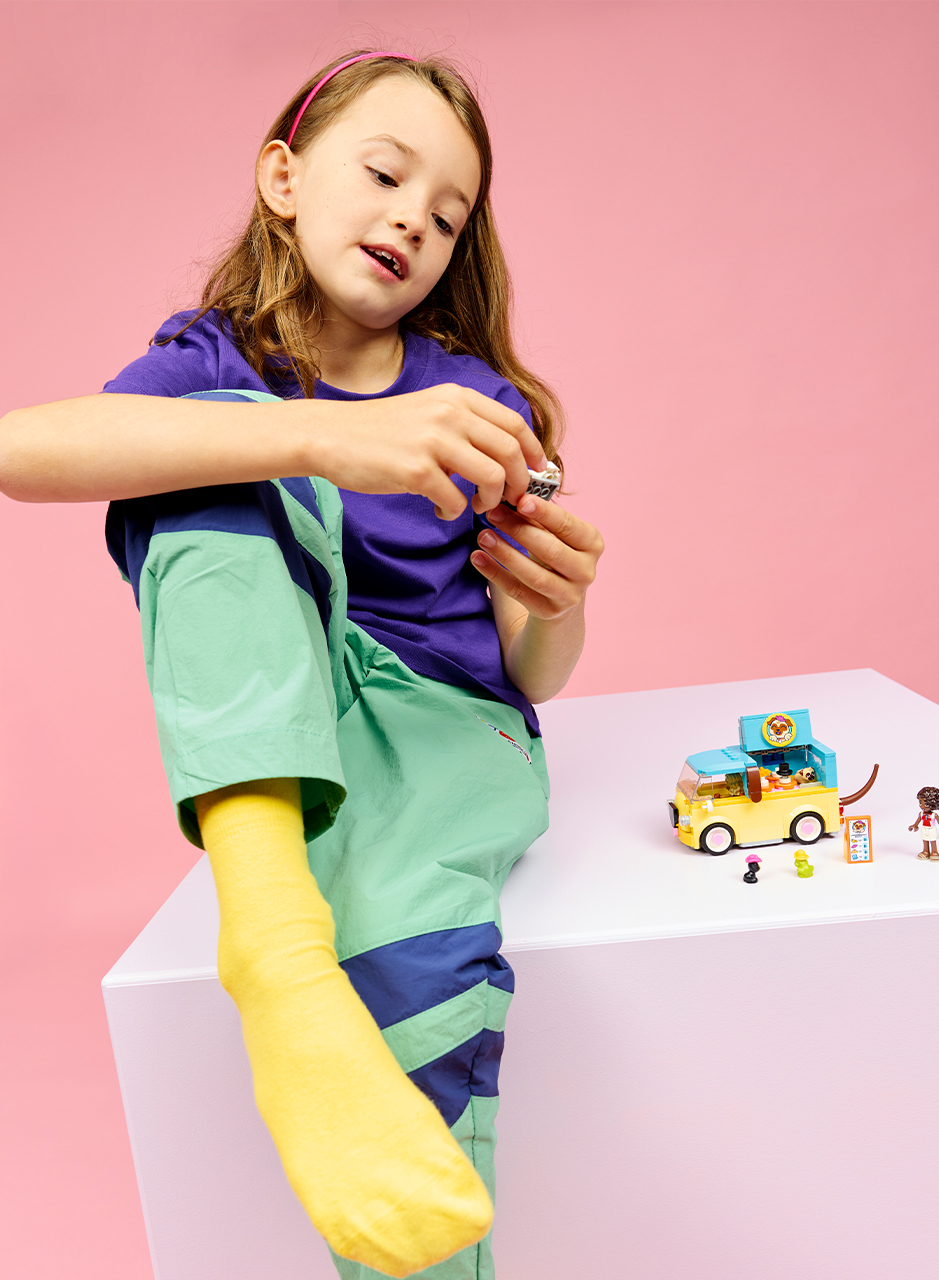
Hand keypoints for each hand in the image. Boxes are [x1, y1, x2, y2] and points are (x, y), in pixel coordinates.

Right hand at [313, 384, 546, 519]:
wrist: (330, 435)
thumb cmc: (380, 430)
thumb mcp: (428, 410)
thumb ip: (464, 424)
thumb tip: (505, 454)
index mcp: (457, 397)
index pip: (514, 424)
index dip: (533, 453)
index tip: (535, 474)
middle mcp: (450, 413)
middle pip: (510, 452)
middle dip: (519, 483)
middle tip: (510, 500)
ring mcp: (433, 441)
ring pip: (492, 477)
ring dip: (491, 500)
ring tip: (475, 506)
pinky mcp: (416, 471)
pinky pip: (456, 501)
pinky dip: (454, 512)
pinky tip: (441, 510)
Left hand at [469, 494, 603, 618]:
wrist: (559, 601)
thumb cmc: (552, 556)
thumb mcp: (553, 535)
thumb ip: (537, 518)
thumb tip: (511, 494)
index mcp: (592, 544)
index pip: (568, 525)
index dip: (545, 513)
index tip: (520, 500)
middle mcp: (586, 571)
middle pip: (550, 550)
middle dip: (519, 530)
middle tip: (492, 514)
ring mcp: (570, 595)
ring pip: (535, 575)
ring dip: (506, 553)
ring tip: (483, 536)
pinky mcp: (549, 612)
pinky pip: (519, 592)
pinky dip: (496, 574)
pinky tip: (478, 558)